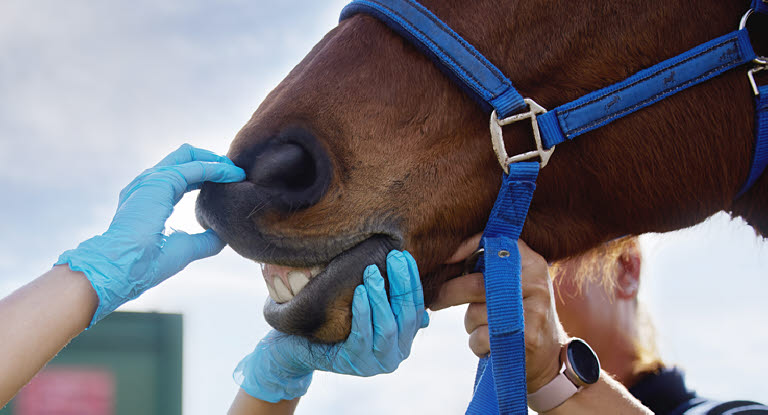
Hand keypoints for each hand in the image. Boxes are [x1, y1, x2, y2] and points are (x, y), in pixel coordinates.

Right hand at [56, 144, 245, 325]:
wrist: (123, 267)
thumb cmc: (147, 262)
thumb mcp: (185, 248)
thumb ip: (205, 240)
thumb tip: (224, 236)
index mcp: (151, 196)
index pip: (182, 175)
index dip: (206, 175)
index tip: (229, 182)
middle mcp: (149, 183)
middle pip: (185, 159)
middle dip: (212, 161)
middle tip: (236, 172)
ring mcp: (151, 179)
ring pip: (189, 157)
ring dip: (216, 162)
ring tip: (237, 172)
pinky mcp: (160, 181)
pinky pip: (194, 168)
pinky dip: (215, 168)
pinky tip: (231, 175)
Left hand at [234, 250, 429, 402]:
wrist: (299, 347)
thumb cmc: (336, 320)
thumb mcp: (365, 306)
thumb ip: (385, 293)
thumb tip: (404, 262)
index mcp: (404, 338)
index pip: (416, 307)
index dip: (412, 280)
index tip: (404, 255)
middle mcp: (396, 354)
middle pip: (407, 316)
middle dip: (401, 283)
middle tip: (393, 257)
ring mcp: (377, 362)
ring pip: (388, 327)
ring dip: (380, 296)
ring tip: (371, 271)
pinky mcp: (355, 362)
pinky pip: (363, 336)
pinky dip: (363, 312)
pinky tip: (359, 291)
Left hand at [433, 236, 565, 392]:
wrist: (549, 357)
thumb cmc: (518, 314)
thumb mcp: (514, 284)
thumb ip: (489, 268)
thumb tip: (443, 258)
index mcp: (531, 262)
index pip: (494, 244)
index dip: (464, 248)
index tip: (443, 258)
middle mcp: (535, 283)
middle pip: (476, 283)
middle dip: (449, 293)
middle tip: (434, 301)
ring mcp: (533, 311)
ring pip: (476, 314)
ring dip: (470, 325)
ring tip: (486, 329)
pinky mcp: (526, 338)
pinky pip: (481, 338)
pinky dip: (477, 344)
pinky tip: (492, 345)